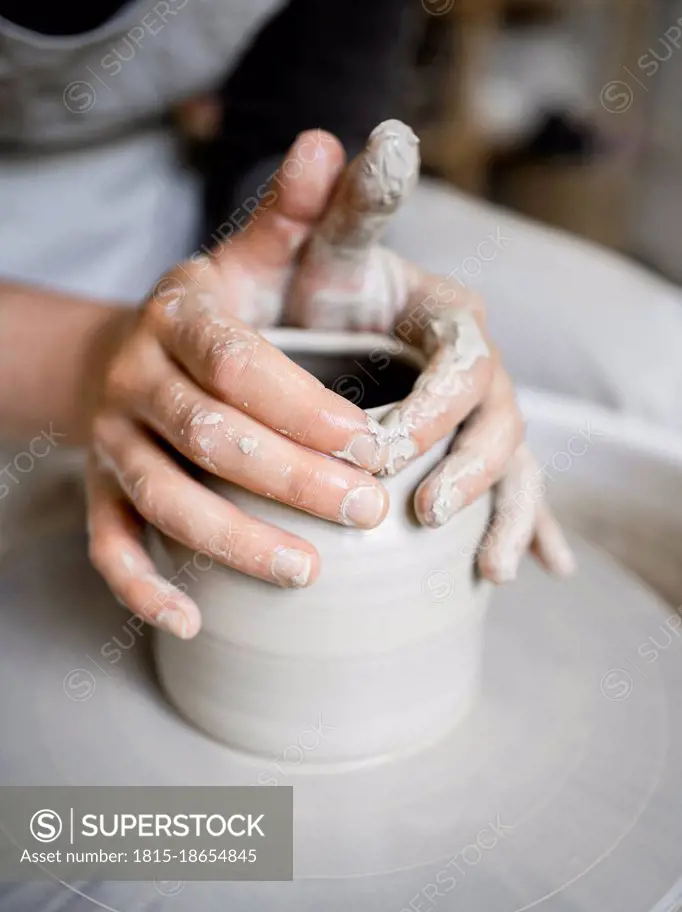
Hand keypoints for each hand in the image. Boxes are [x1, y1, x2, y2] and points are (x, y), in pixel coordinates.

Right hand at [86, 132, 397, 639]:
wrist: (126, 354)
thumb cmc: (212, 318)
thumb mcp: (246, 261)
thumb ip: (290, 217)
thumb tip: (330, 141)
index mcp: (179, 318)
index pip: (236, 362)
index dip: (301, 405)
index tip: (369, 443)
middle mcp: (137, 379)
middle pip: (208, 436)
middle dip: (290, 477)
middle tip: (365, 510)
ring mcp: (112, 440)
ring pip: (161, 498)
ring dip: (231, 540)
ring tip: (307, 572)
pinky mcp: (100, 490)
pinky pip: (109, 544)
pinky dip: (141, 587)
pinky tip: (192, 621)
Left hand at [286, 119, 574, 583]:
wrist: (298, 326)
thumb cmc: (304, 289)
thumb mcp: (309, 249)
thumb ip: (328, 204)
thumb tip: (351, 137)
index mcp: (445, 315)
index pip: (462, 356)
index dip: (436, 403)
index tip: (385, 445)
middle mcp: (473, 365)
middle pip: (498, 418)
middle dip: (467, 467)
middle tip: (422, 510)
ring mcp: (478, 414)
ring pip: (515, 464)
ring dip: (507, 514)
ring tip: (490, 566)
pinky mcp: (473, 453)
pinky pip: (514, 495)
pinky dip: (527, 531)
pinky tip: (536, 570)